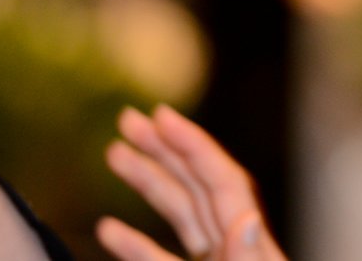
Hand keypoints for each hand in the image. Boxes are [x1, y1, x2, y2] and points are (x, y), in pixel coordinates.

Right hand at [97, 105, 286, 260]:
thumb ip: (248, 257)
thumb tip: (249, 218)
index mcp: (254, 243)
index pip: (222, 180)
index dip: (193, 145)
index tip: (161, 114)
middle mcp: (234, 243)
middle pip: (199, 185)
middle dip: (164, 149)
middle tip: (128, 119)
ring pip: (180, 214)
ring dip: (149, 182)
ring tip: (115, 153)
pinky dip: (135, 245)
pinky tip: (108, 227)